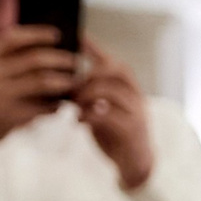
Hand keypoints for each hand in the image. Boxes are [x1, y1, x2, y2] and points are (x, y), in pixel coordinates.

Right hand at [0, 24, 75, 174]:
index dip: (36, 34)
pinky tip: (62, 105)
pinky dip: (54, 106)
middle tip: (75, 61)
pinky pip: (40, 108)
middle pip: (33, 59)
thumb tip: (40, 52)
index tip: (56, 35)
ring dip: (62, 81)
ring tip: (74, 82)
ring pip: (40, 82)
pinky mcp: (8, 117)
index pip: (12, 38)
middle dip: (59, 58)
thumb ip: (1, 64)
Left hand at [74, 32, 153, 190]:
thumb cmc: (115, 133)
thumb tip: (64, 81)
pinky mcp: (132, 130)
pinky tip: (80, 120)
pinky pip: (111, 115)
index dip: (95, 48)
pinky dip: (92, 115)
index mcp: (128, 87)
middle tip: (71, 83)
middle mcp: (135, 95)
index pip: (111, 60)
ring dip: (88, 93)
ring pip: (112, 90)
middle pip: (115, 70)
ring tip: (73, 102)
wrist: (136, 164)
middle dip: (90, 73)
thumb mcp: (102, 110)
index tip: (77, 36)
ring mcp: (136, 112)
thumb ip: (89, 96)